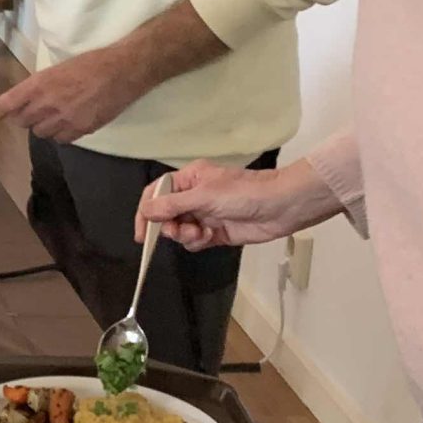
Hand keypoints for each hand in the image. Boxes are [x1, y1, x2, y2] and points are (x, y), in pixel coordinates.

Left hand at [0, 43, 146, 142]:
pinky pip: (61, 139)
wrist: (123, 71)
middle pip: (22, 121)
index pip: (9, 102)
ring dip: (43, 126)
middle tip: (31, 113)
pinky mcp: (80, 129)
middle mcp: (47, 103)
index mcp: (40, 83)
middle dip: (24, 118)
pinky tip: (68, 125)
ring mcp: (63, 119)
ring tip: (54, 117)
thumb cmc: (93, 63)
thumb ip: (43, 85)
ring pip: (41, 133)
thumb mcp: (60, 68)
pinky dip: (61, 134)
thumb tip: (32, 97)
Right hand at [136, 157, 325, 250]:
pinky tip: (210, 237)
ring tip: (201, 234)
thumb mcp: (204, 196)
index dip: (146, 212)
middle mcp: (194, 196)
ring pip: (180, 230)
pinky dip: (198, 242)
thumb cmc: (244, 193)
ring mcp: (205, 215)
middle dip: (169, 226)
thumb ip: (172, 205)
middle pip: (166, 215)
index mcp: (190, 179)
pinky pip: (195, 241)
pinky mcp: (216, 232)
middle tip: (179, 231)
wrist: (281, 206)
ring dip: (185, 236)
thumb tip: (146, 211)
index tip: (142, 233)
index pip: (157, 194)